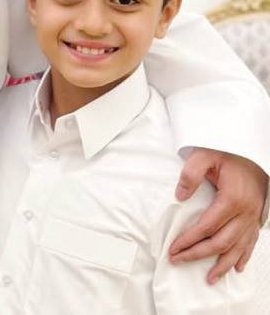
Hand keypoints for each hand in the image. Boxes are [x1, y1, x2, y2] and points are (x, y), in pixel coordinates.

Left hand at [169, 148, 267, 281]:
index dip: (189, 240)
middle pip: (220, 242)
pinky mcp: (256, 218)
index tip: (174, 249)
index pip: (206, 227)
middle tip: (179, 261)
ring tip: (210, 278)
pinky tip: (236, 268)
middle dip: (198, 255)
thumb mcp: (204, 156)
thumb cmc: (227, 153)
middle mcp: (244, 213)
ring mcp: (252, 218)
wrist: (252, 153)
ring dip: (223, 265)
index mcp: (231, 199)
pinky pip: (251, 243)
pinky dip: (243, 257)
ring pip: (238, 248)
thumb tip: (179, 196)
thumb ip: (190, 174)